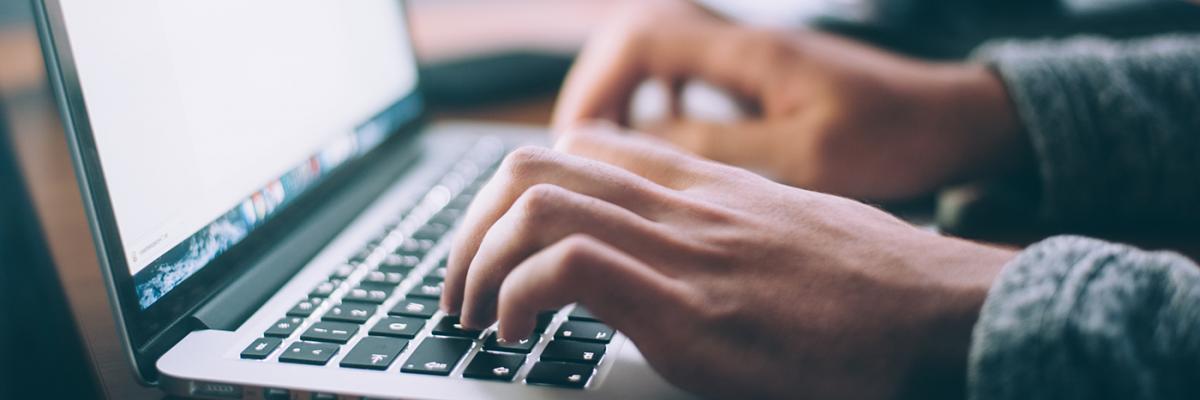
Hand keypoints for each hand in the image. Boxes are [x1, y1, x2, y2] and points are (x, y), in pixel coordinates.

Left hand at [442, 125, 1016, 398]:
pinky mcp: (689, 310)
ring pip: (536, 204)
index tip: (499, 243)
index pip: (581, 147)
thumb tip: (685, 258)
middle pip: (535, 166)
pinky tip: (518, 335)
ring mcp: (683, 251)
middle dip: (471, 228)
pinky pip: (569, 269)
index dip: (516, 191)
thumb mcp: (788, 231)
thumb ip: (724, 229)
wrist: (942, 313)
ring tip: (474, 315)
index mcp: (702, 186)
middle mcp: (682, 205)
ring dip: (477, 262)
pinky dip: (518, 297)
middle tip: (460, 286)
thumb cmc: (874, 284)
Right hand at [553, 0, 1027, 200]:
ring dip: (621, 92)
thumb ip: (721, 147)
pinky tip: (658, 138)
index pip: (640, 40)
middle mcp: (743, 41)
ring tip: (604, 147)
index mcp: (750, 52)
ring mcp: (751, 54)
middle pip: (635, 35)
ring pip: (656, 49)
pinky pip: (685, 70)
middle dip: (595, 88)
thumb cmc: (895, 138)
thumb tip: (642, 144)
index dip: (594, 87)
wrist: (954, 120)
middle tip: (577, 148)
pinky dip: (655, 98)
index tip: (577, 142)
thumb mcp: (806, 157)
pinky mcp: (761, 74)